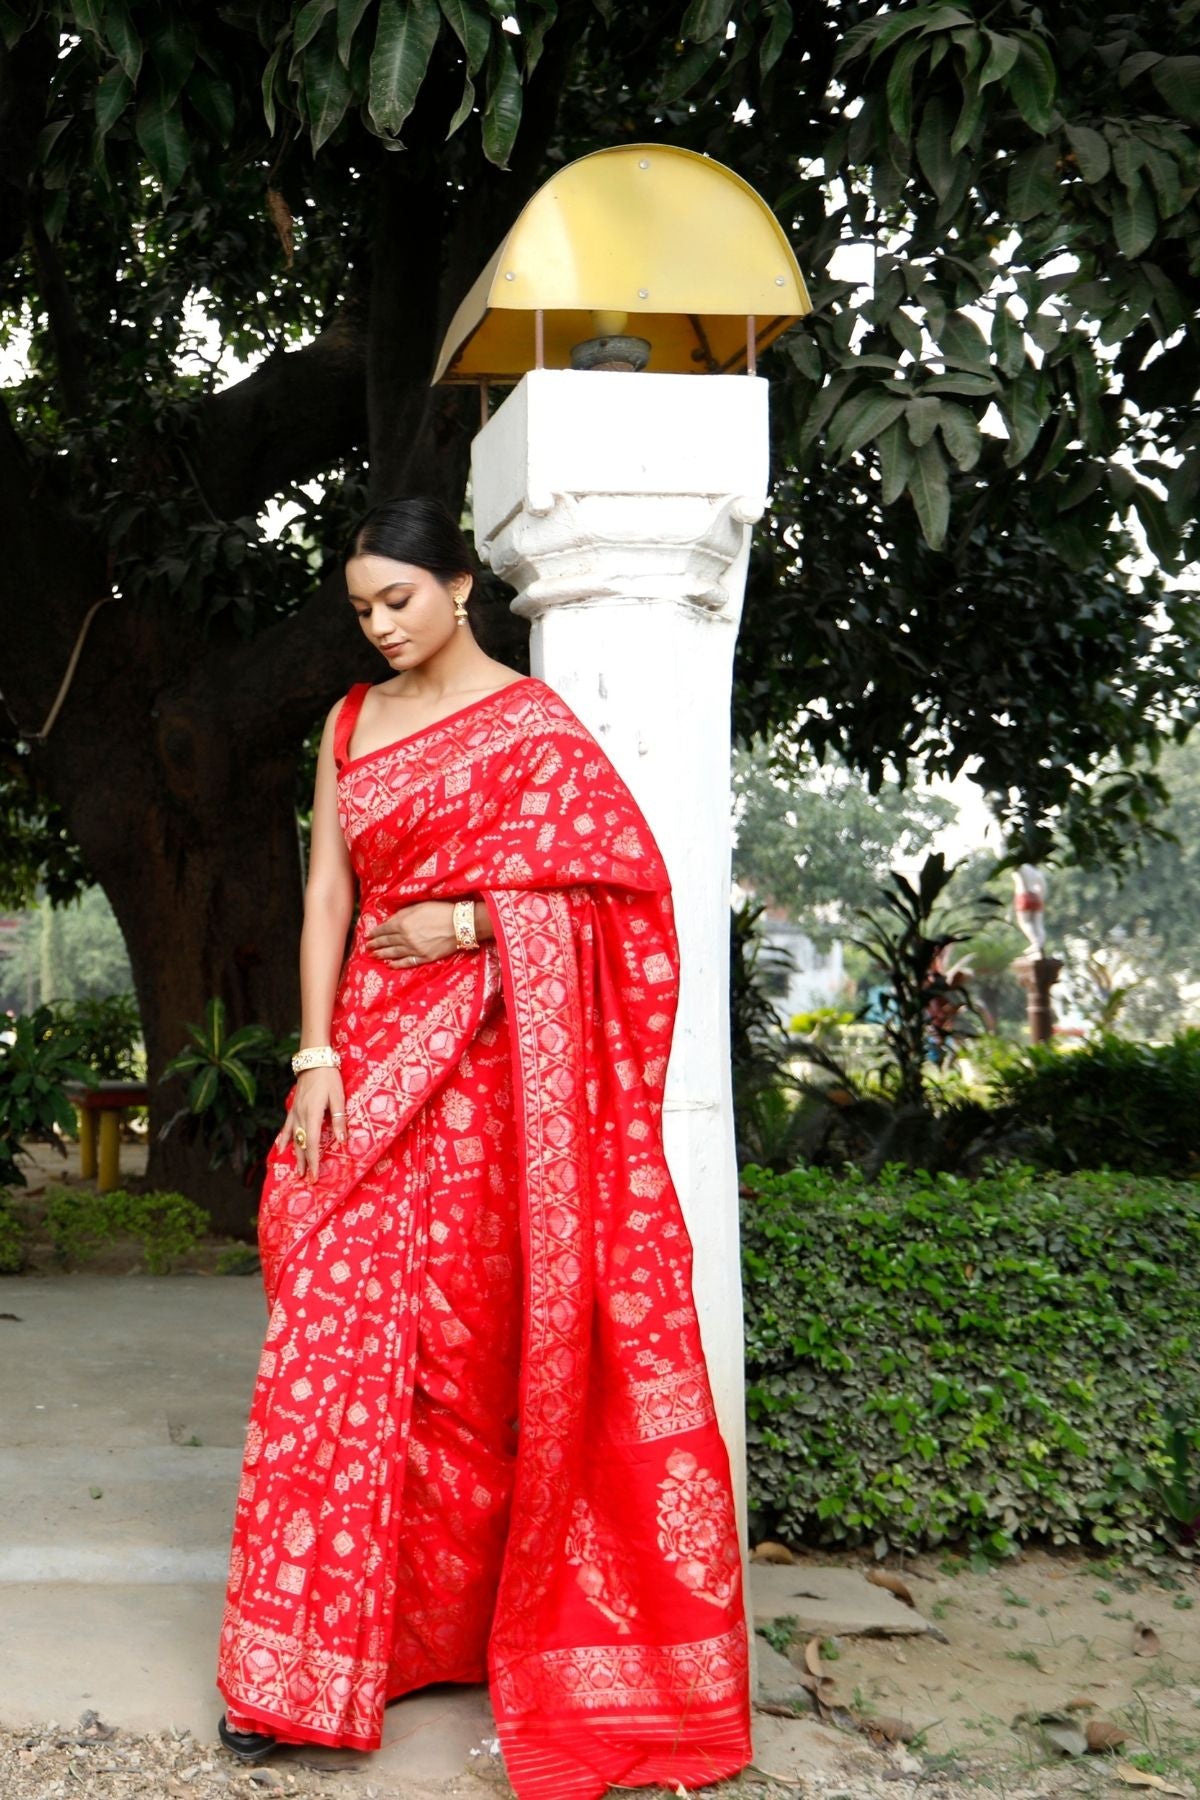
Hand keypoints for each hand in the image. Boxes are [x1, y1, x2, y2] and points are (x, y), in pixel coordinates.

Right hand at [275, 1067, 346, 1182]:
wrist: (314, 1060)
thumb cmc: (329, 1077)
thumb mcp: (338, 1097)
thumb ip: (339, 1119)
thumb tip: (341, 1141)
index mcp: (313, 1114)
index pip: (313, 1144)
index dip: (314, 1162)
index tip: (316, 1176)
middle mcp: (300, 1116)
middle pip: (302, 1145)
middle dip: (306, 1164)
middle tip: (309, 1180)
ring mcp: (295, 1112)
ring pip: (293, 1139)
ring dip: (296, 1156)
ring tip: (298, 1171)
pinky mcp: (293, 1108)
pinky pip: (286, 1127)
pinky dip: (283, 1139)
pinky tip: (280, 1148)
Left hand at [366, 900, 455, 967]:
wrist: (461, 925)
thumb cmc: (441, 911)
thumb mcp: (419, 906)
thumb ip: (403, 914)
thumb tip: (390, 921)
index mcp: (403, 923)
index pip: (384, 929)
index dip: (375, 933)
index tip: (368, 935)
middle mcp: (406, 938)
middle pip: (387, 942)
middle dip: (376, 944)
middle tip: (368, 947)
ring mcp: (415, 949)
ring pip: (393, 953)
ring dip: (382, 954)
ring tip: (374, 955)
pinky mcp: (424, 957)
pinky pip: (407, 962)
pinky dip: (397, 964)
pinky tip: (389, 964)